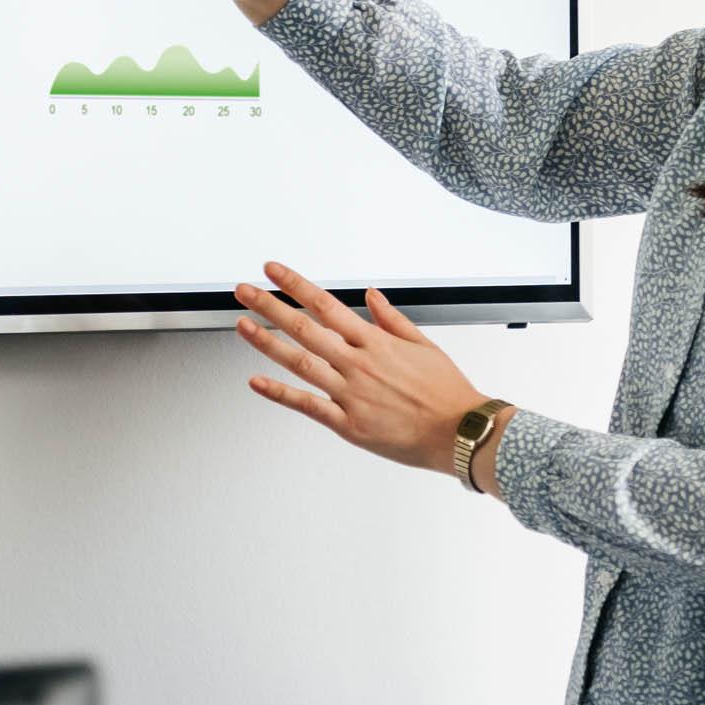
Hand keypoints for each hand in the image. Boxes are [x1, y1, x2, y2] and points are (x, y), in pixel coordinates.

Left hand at [235, 261, 493, 478]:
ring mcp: (351, 394)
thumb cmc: (447, 392)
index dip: (296, 285)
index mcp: (376, 342)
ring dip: (267, 342)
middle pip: (304, 327)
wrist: (461, 432)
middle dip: (269, 306)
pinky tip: (257, 382)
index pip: (326, 304)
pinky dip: (280, 393)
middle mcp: (359, 363)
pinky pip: (308, 405)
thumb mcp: (424, 345)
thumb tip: (371, 296)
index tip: (274, 272)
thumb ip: (392, 319)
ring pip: (300, 362)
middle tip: (244, 292)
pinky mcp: (349, 425)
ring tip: (243, 326)